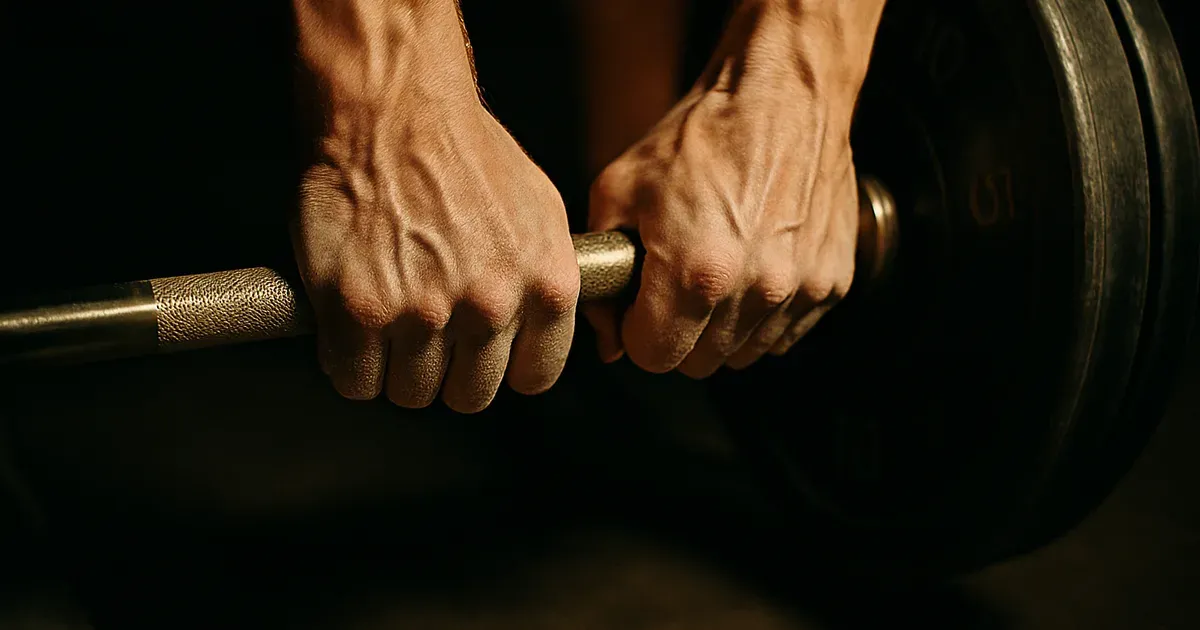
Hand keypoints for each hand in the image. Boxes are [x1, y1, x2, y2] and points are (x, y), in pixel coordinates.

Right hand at [293, 1, 578, 411]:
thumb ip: (545, 278)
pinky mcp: (358, 311)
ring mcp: (422, 313)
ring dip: (395, 367)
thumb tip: (540, 328)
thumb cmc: (462, 148)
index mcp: (545, 285)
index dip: (502, 367)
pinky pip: (355, 381)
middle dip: (447, 371)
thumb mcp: (541, 211)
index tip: (481, 353)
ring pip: (412, 393)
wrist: (393, 106)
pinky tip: (352, 325)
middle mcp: (491, 305)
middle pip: (469, 395)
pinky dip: (348, 363)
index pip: (533, 378)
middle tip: (426, 332)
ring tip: (388, 317)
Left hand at [584, 0, 882, 377]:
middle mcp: (753, 289)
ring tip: (716, 271)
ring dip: (723, 328)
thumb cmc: (702, 134)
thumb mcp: (619, 189)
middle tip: (675, 286)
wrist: (782, 94)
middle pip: (699, 363)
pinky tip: (751, 267)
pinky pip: (784, 333)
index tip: (641, 307)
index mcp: (695, 273)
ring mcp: (798, 289)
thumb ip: (602, 272)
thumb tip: (607, 340)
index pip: (654, 357)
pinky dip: (764, 314)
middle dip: (679, 333)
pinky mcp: (832, 282)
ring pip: (743, 354)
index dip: (638, 333)